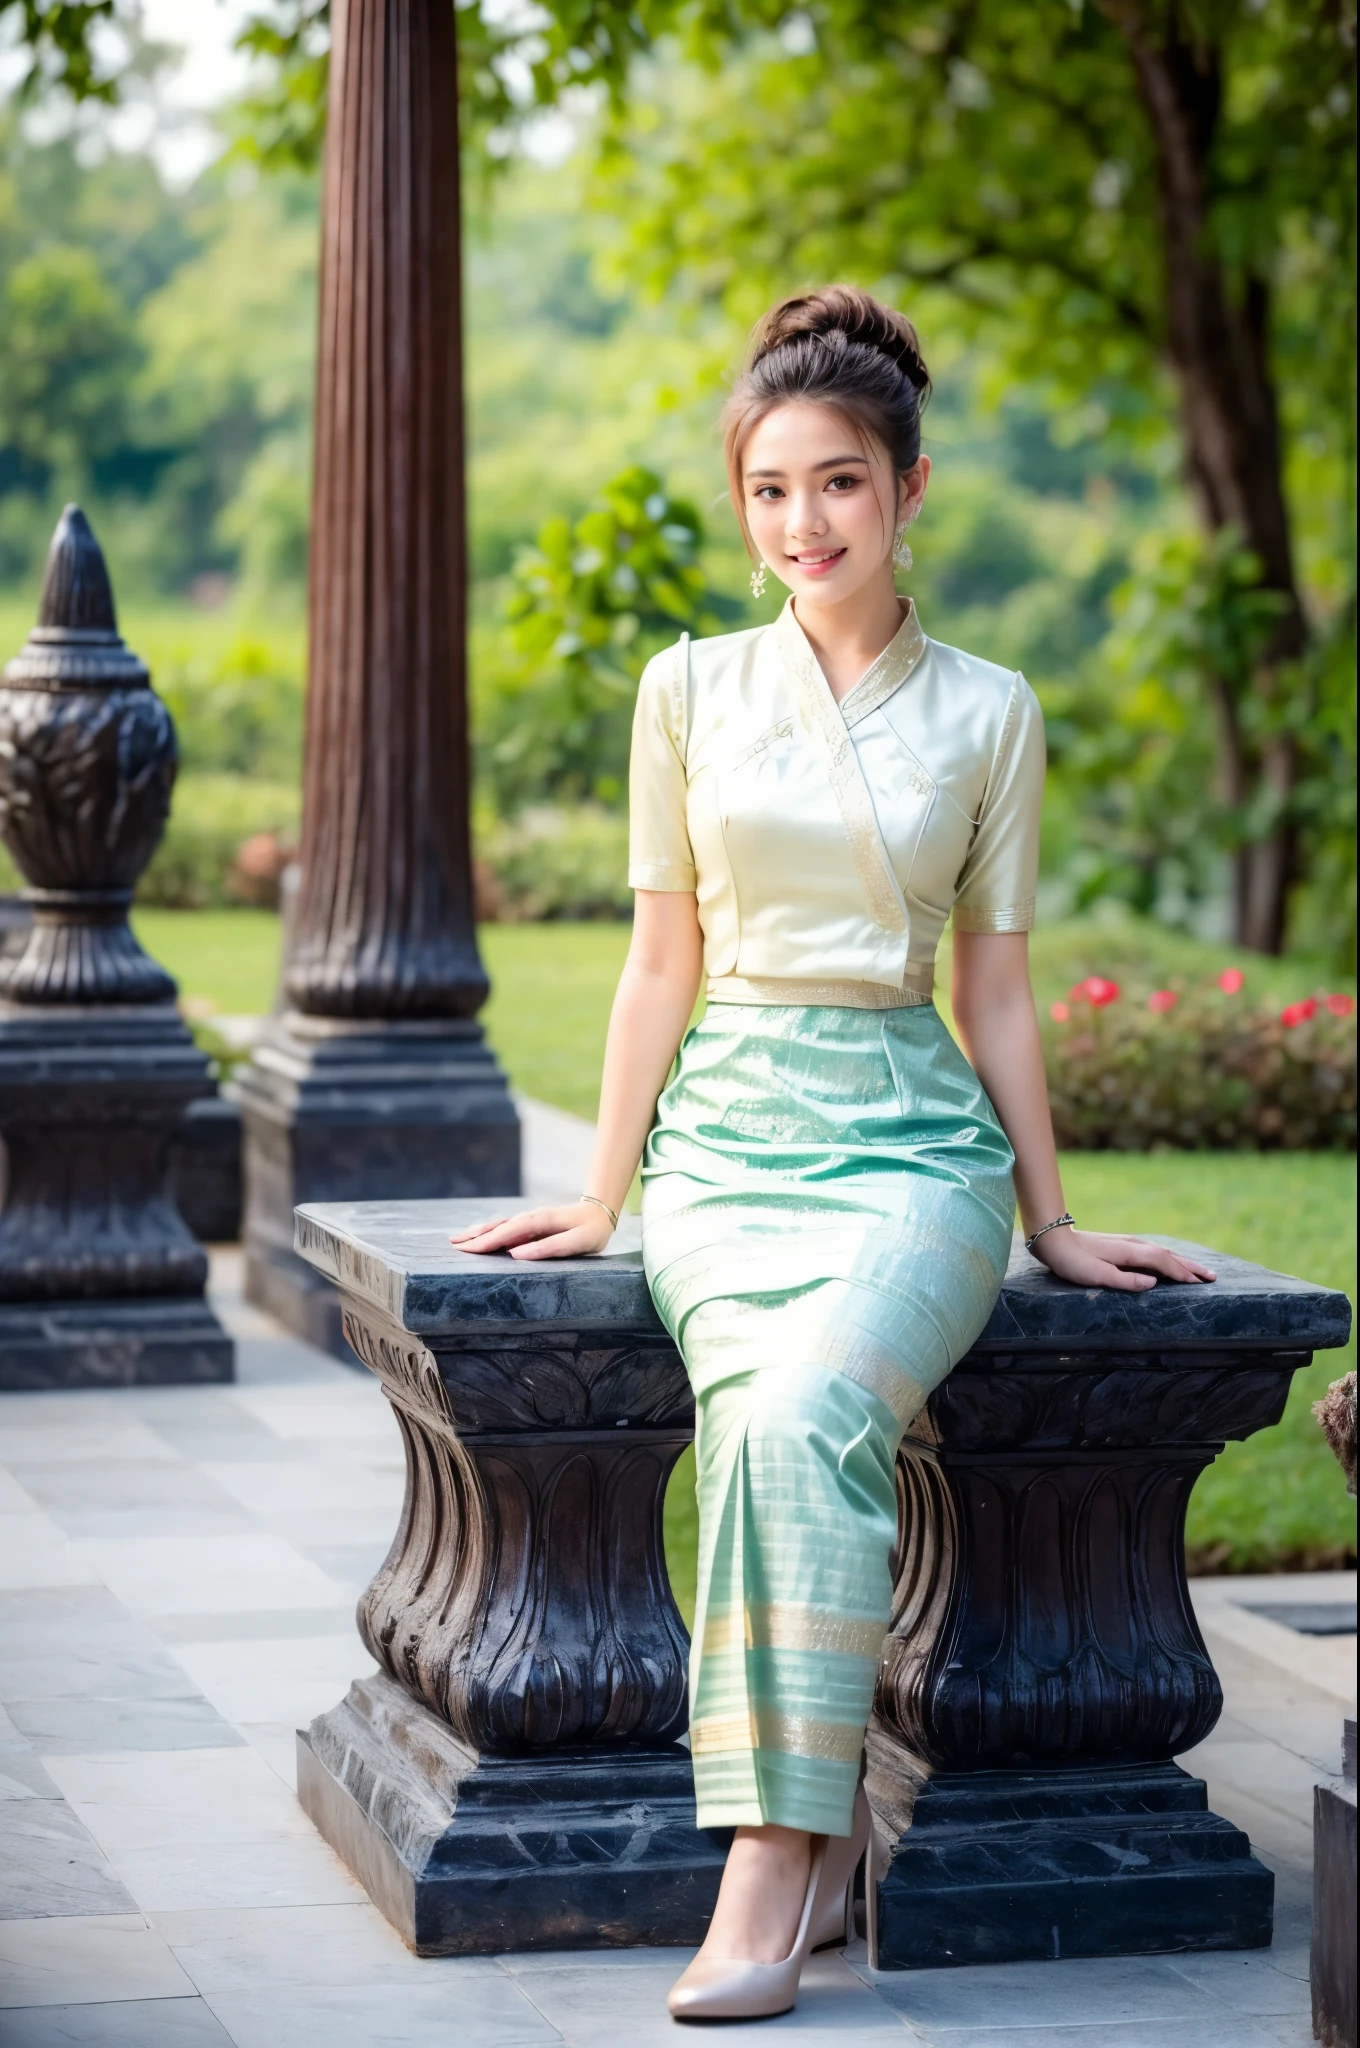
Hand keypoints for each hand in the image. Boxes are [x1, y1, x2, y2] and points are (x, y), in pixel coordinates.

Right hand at [450, 1201, 614, 1260]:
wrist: (601, 1213)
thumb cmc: (592, 1231)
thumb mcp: (577, 1242)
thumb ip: (549, 1248)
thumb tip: (516, 1255)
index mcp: (540, 1221)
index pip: (508, 1232)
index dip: (487, 1241)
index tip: (467, 1250)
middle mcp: (531, 1217)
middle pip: (498, 1226)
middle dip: (475, 1236)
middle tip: (453, 1245)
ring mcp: (530, 1220)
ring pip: (500, 1225)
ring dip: (479, 1232)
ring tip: (458, 1240)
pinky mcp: (531, 1225)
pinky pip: (506, 1227)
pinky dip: (490, 1231)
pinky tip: (480, 1236)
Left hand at [1030, 1225, 1215, 1292]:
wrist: (1052, 1239)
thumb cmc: (1072, 1261)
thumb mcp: (1096, 1275)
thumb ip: (1124, 1280)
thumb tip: (1154, 1283)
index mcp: (1129, 1253)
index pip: (1163, 1262)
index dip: (1182, 1273)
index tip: (1201, 1283)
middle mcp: (1132, 1245)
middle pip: (1168, 1255)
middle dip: (1190, 1266)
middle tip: (1213, 1276)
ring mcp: (1127, 1244)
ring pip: (1162, 1252)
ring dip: (1181, 1261)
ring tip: (1198, 1270)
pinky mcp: (1121, 1246)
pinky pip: (1153, 1252)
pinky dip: (1167, 1258)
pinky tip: (1169, 1261)